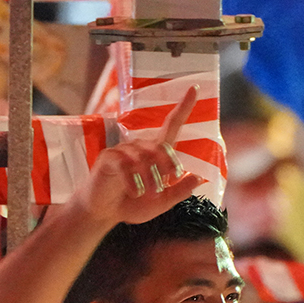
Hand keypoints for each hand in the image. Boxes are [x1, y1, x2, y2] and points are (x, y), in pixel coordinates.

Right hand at [80, 88, 207, 226]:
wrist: (104, 214)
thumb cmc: (131, 205)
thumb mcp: (161, 203)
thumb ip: (179, 192)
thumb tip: (199, 178)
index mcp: (155, 154)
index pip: (171, 125)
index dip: (183, 107)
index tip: (194, 89)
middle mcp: (140, 147)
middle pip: (160, 146)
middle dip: (166, 166)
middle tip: (165, 187)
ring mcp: (123, 151)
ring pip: (142, 157)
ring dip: (149, 178)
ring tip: (149, 195)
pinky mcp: (108, 158)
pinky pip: (123, 164)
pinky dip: (132, 180)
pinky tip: (134, 192)